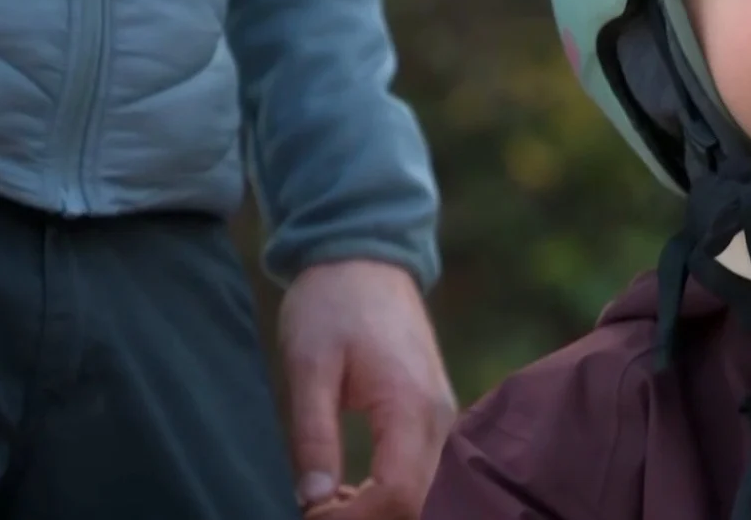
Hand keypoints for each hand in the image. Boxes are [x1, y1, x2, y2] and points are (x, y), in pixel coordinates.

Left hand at [281, 259, 456, 519]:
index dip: (354, 519)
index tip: (310, 513)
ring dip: (379, 510)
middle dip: (368, 519)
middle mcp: (438, 417)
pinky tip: (350, 490)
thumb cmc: (332, 305)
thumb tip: (313, 498)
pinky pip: (423, 472)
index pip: (398, 494)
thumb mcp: (308, 367)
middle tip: (314, 511)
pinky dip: (390, 494)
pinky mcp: (433, 414)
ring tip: (327, 505)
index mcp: (410, 405)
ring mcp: (442, 416)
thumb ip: (313, 435)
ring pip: (425, 492)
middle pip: (419, 502)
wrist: (365, 258)